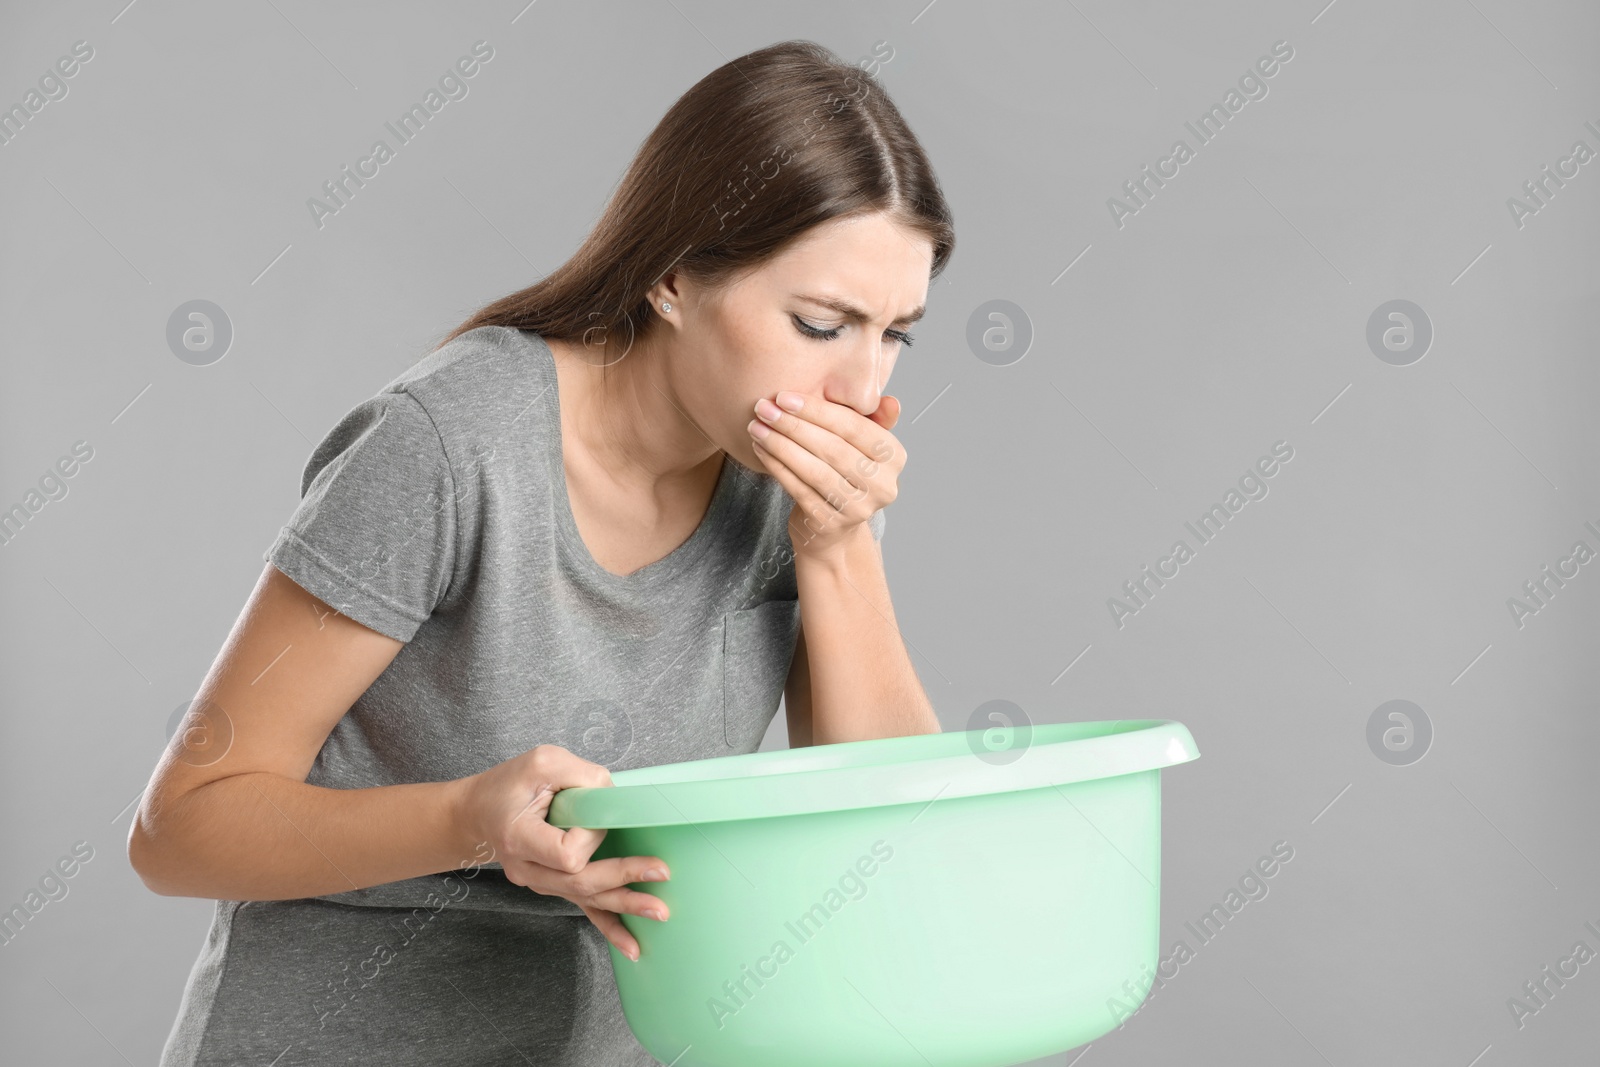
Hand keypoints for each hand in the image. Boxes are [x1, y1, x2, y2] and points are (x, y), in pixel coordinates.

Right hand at [456, 744, 669, 961]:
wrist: (477, 813)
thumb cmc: (508, 785)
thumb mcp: (543, 763)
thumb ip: (581, 777)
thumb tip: (617, 798)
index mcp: (520, 838)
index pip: (565, 853)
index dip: (590, 837)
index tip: (598, 812)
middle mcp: (528, 869)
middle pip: (581, 883)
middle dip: (624, 879)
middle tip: (661, 872)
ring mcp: (541, 882)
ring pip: (586, 899)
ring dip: (625, 906)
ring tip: (660, 913)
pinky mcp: (555, 884)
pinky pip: (584, 907)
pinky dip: (610, 927)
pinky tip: (632, 947)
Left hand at [747, 390, 903, 561]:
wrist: (834, 525)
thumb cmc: (845, 469)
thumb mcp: (861, 441)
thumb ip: (871, 417)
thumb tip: (890, 400)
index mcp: (894, 457)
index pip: (854, 427)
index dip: (818, 410)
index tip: (784, 397)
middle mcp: (882, 485)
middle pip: (833, 449)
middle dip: (793, 426)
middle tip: (763, 409)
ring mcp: (858, 508)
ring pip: (813, 470)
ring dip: (780, 445)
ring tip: (756, 427)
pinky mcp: (829, 523)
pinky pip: (798, 489)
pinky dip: (776, 466)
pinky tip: (760, 449)